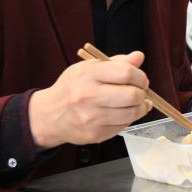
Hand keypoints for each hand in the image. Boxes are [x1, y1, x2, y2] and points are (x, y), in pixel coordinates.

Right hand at [29, 52, 151, 149]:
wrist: (50, 115)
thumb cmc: (72, 88)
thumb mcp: (89, 68)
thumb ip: (117, 62)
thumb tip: (139, 57)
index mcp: (88, 75)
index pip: (126, 73)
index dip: (140, 76)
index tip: (140, 79)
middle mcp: (88, 96)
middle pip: (132, 95)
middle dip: (142, 93)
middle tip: (140, 91)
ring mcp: (91, 118)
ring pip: (131, 113)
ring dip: (140, 107)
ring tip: (136, 103)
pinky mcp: (95, 134)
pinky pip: (123, 126)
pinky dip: (128, 119)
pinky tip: (123, 113)